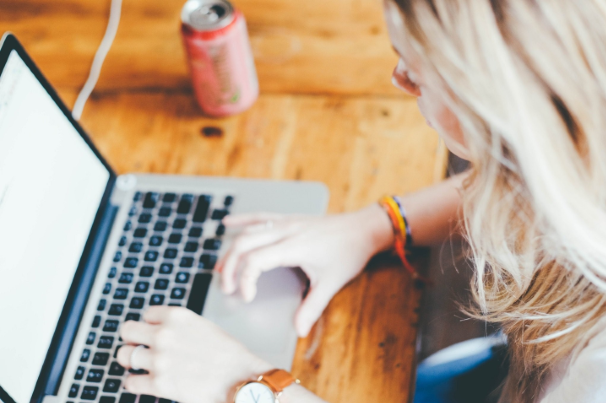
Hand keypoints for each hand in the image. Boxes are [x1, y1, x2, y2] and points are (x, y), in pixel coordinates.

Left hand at [117, 306, 272, 402]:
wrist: (240, 379)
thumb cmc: (228, 355)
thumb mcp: (203, 326)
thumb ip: (179, 327)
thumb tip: (162, 331)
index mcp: (177, 316)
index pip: (146, 314)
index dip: (150, 325)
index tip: (153, 333)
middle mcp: (164, 334)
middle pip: (127, 330)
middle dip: (132, 339)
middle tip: (138, 347)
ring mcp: (159, 359)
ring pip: (124, 355)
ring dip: (131, 361)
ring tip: (141, 366)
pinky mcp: (158, 384)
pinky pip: (130, 382)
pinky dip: (135, 383)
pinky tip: (146, 382)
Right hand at [217, 204, 392, 336]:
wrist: (364, 228)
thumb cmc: (349, 252)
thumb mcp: (332, 282)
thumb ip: (312, 307)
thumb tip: (299, 330)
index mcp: (293, 246)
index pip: (255, 260)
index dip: (245, 280)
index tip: (247, 298)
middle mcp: (286, 231)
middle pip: (244, 244)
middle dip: (230, 267)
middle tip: (227, 288)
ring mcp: (286, 222)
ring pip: (249, 231)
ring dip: (231, 249)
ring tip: (220, 269)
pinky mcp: (289, 219)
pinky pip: (260, 216)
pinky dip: (242, 220)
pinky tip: (228, 223)